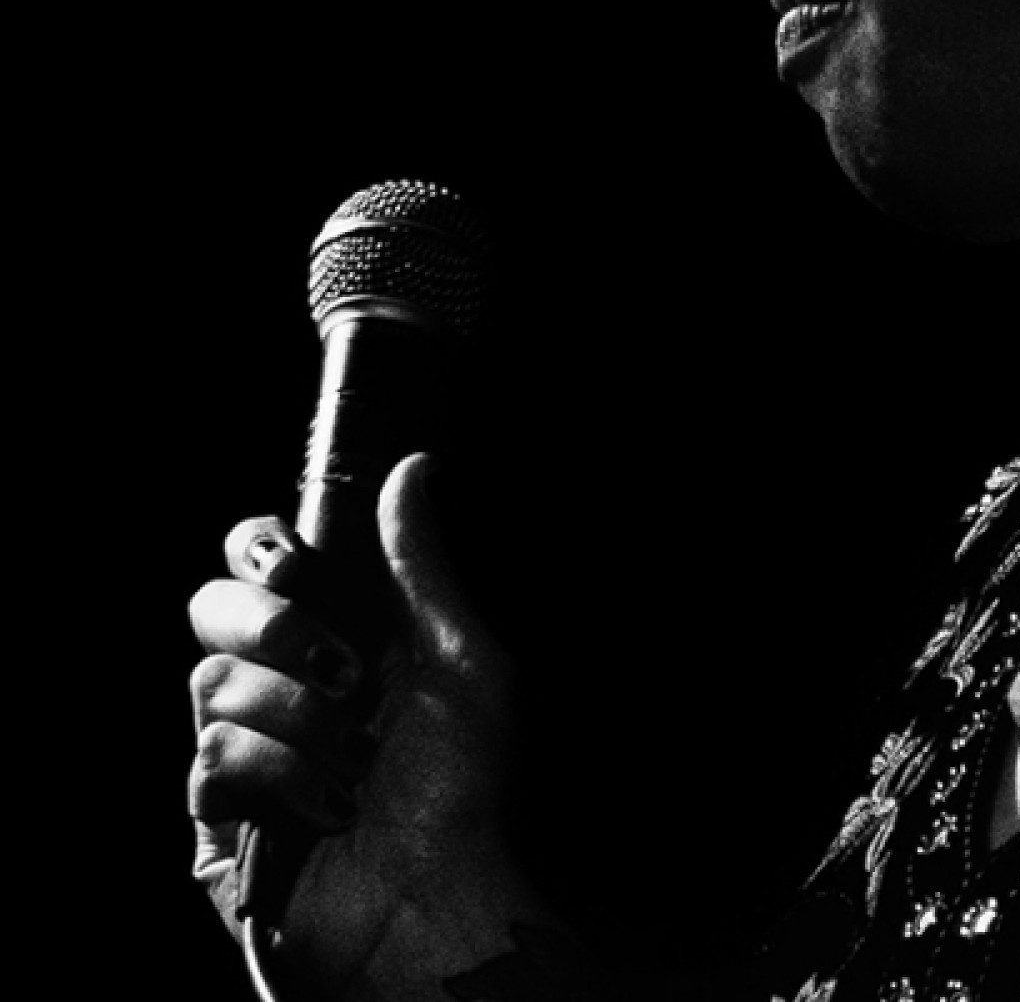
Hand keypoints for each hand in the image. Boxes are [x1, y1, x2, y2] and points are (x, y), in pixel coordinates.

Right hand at [188, 453, 521, 994]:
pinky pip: (211, 758)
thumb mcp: (463, 659)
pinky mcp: (214, 816)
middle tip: (344, 670)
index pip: (258, 560)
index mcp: (335, 636)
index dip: (260, 548)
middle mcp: (280, 684)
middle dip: (275, 630)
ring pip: (209, 682)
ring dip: (302, 719)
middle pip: (210, 607)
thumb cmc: (469, 783)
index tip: (295, 562)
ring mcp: (241, 750)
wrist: (443, 892)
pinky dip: (282, 777)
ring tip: (357, 760)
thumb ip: (423, 564)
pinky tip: (328, 806)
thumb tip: (413, 469)